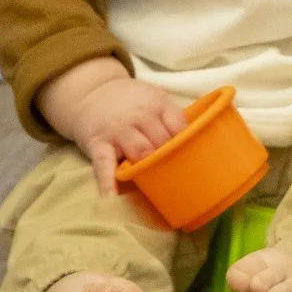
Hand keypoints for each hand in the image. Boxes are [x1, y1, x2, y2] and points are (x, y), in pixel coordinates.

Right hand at [37, 57, 192, 196]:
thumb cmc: (132, 102)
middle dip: (169, 158)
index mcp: (157, 103)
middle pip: (161, 141)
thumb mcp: (154, 99)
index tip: (192, 156)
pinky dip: (107, 182)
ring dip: (149, 168)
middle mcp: (138, 115)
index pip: (178, 124)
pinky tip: (112, 199)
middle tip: (176, 174)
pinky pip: (104, 165)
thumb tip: (200, 145)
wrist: (91, 93)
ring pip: (140, 152)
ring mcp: (118, 131)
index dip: (185, 142)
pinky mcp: (97, 144)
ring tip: (156, 183)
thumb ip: (172, 119)